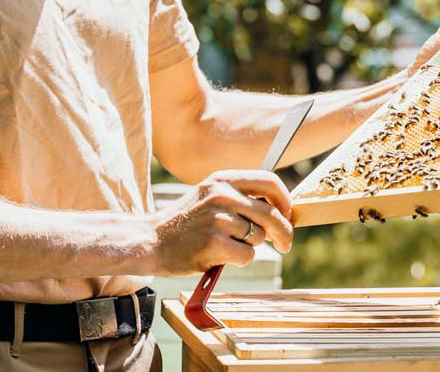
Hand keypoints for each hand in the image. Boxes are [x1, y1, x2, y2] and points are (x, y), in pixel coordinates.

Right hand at [149, 170, 293, 275]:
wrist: (150, 241)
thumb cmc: (185, 223)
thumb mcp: (209, 196)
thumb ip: (240, 197)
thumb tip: (280, 209)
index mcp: (223, 179)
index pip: (270, 182)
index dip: (285, 200)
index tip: (288, 214)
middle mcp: (222, 194)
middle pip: (272, 214)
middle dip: (284, 233)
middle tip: (285, 245)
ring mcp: (218, 218)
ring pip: (258, 237)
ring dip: (249, 246)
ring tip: (226, 245)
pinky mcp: (214, 243)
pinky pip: (247, 255)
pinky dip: (239, 261)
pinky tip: (220, 256)